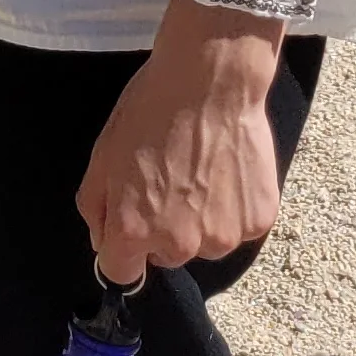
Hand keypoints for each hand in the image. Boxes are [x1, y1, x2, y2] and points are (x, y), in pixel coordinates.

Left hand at [77, 0, 287, 283]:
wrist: (211, 81)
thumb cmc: (151, 111)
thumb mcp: (102, 155)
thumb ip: (97, 210)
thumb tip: (105, 242)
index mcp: (133, 232)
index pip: (122, 273)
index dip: (124, 250)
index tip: (133, 226)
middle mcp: (178, 245)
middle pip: (167, 255)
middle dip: (164, 228)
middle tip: (171, 180)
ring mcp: (222, 236)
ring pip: (206, 243)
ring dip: (202, 220)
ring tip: (202, 171)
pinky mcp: (258, 222)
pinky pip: (239, 227)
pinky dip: (234, 207)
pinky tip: (228, 170)